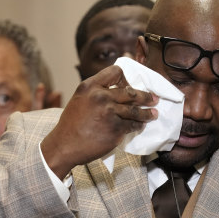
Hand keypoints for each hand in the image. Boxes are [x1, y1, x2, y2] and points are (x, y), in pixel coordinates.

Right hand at [41, 65, 157, 178]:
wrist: (65, 145)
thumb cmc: (72, 123)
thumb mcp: (80, 99)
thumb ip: (97, 92)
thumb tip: (119, 88)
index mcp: (90, 86)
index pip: (115, 72)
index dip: (125, 78)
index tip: (130, 86)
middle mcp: (101, 97)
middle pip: (131, 92)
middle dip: (146, 96)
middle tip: (154, 99)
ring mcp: (109, 113)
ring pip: (136, 110)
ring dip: (147, 113)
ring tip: (153, 114)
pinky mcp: (115, 129)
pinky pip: (132, 125)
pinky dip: (138, 125)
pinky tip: (141, 125)